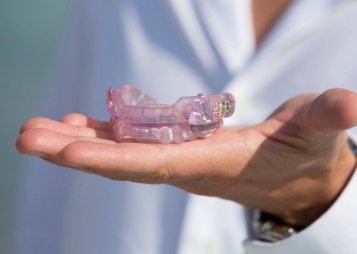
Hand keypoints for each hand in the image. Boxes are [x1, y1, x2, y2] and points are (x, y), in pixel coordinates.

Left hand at [16, 88, 356, 226]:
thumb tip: (352, 104)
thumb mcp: (321, 131)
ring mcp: (178, 157)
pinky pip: (132, 141)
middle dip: (73, 150)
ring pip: (119, 150)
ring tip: (36, 130)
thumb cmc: (309, 152)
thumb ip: (329, 118)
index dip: (114, 158)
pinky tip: (78, 124)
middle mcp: (187, 165)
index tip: (67, 152)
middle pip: (122, 160)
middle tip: (26, 137)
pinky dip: (102, 134)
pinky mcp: (178, 147)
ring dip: (77, 140)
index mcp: (214, 162)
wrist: (299, 175)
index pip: (155, 164)